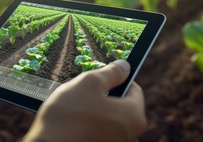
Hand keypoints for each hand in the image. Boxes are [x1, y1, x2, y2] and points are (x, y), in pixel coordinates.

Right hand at [24, 60, 146, 141]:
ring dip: (95, 110)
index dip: (117, 79)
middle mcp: (131, 134)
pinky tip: (73, 123)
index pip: (134, 89)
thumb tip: (124, 66)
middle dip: (104, 96)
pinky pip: (99, 131)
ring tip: (76, 109)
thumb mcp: (90, 82)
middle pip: (121, 104)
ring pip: (108, 118)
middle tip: (85, 93)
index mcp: (134, 116)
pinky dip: (89, 125)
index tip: (101, 78)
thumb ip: (111, 72)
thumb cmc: (68, 116)